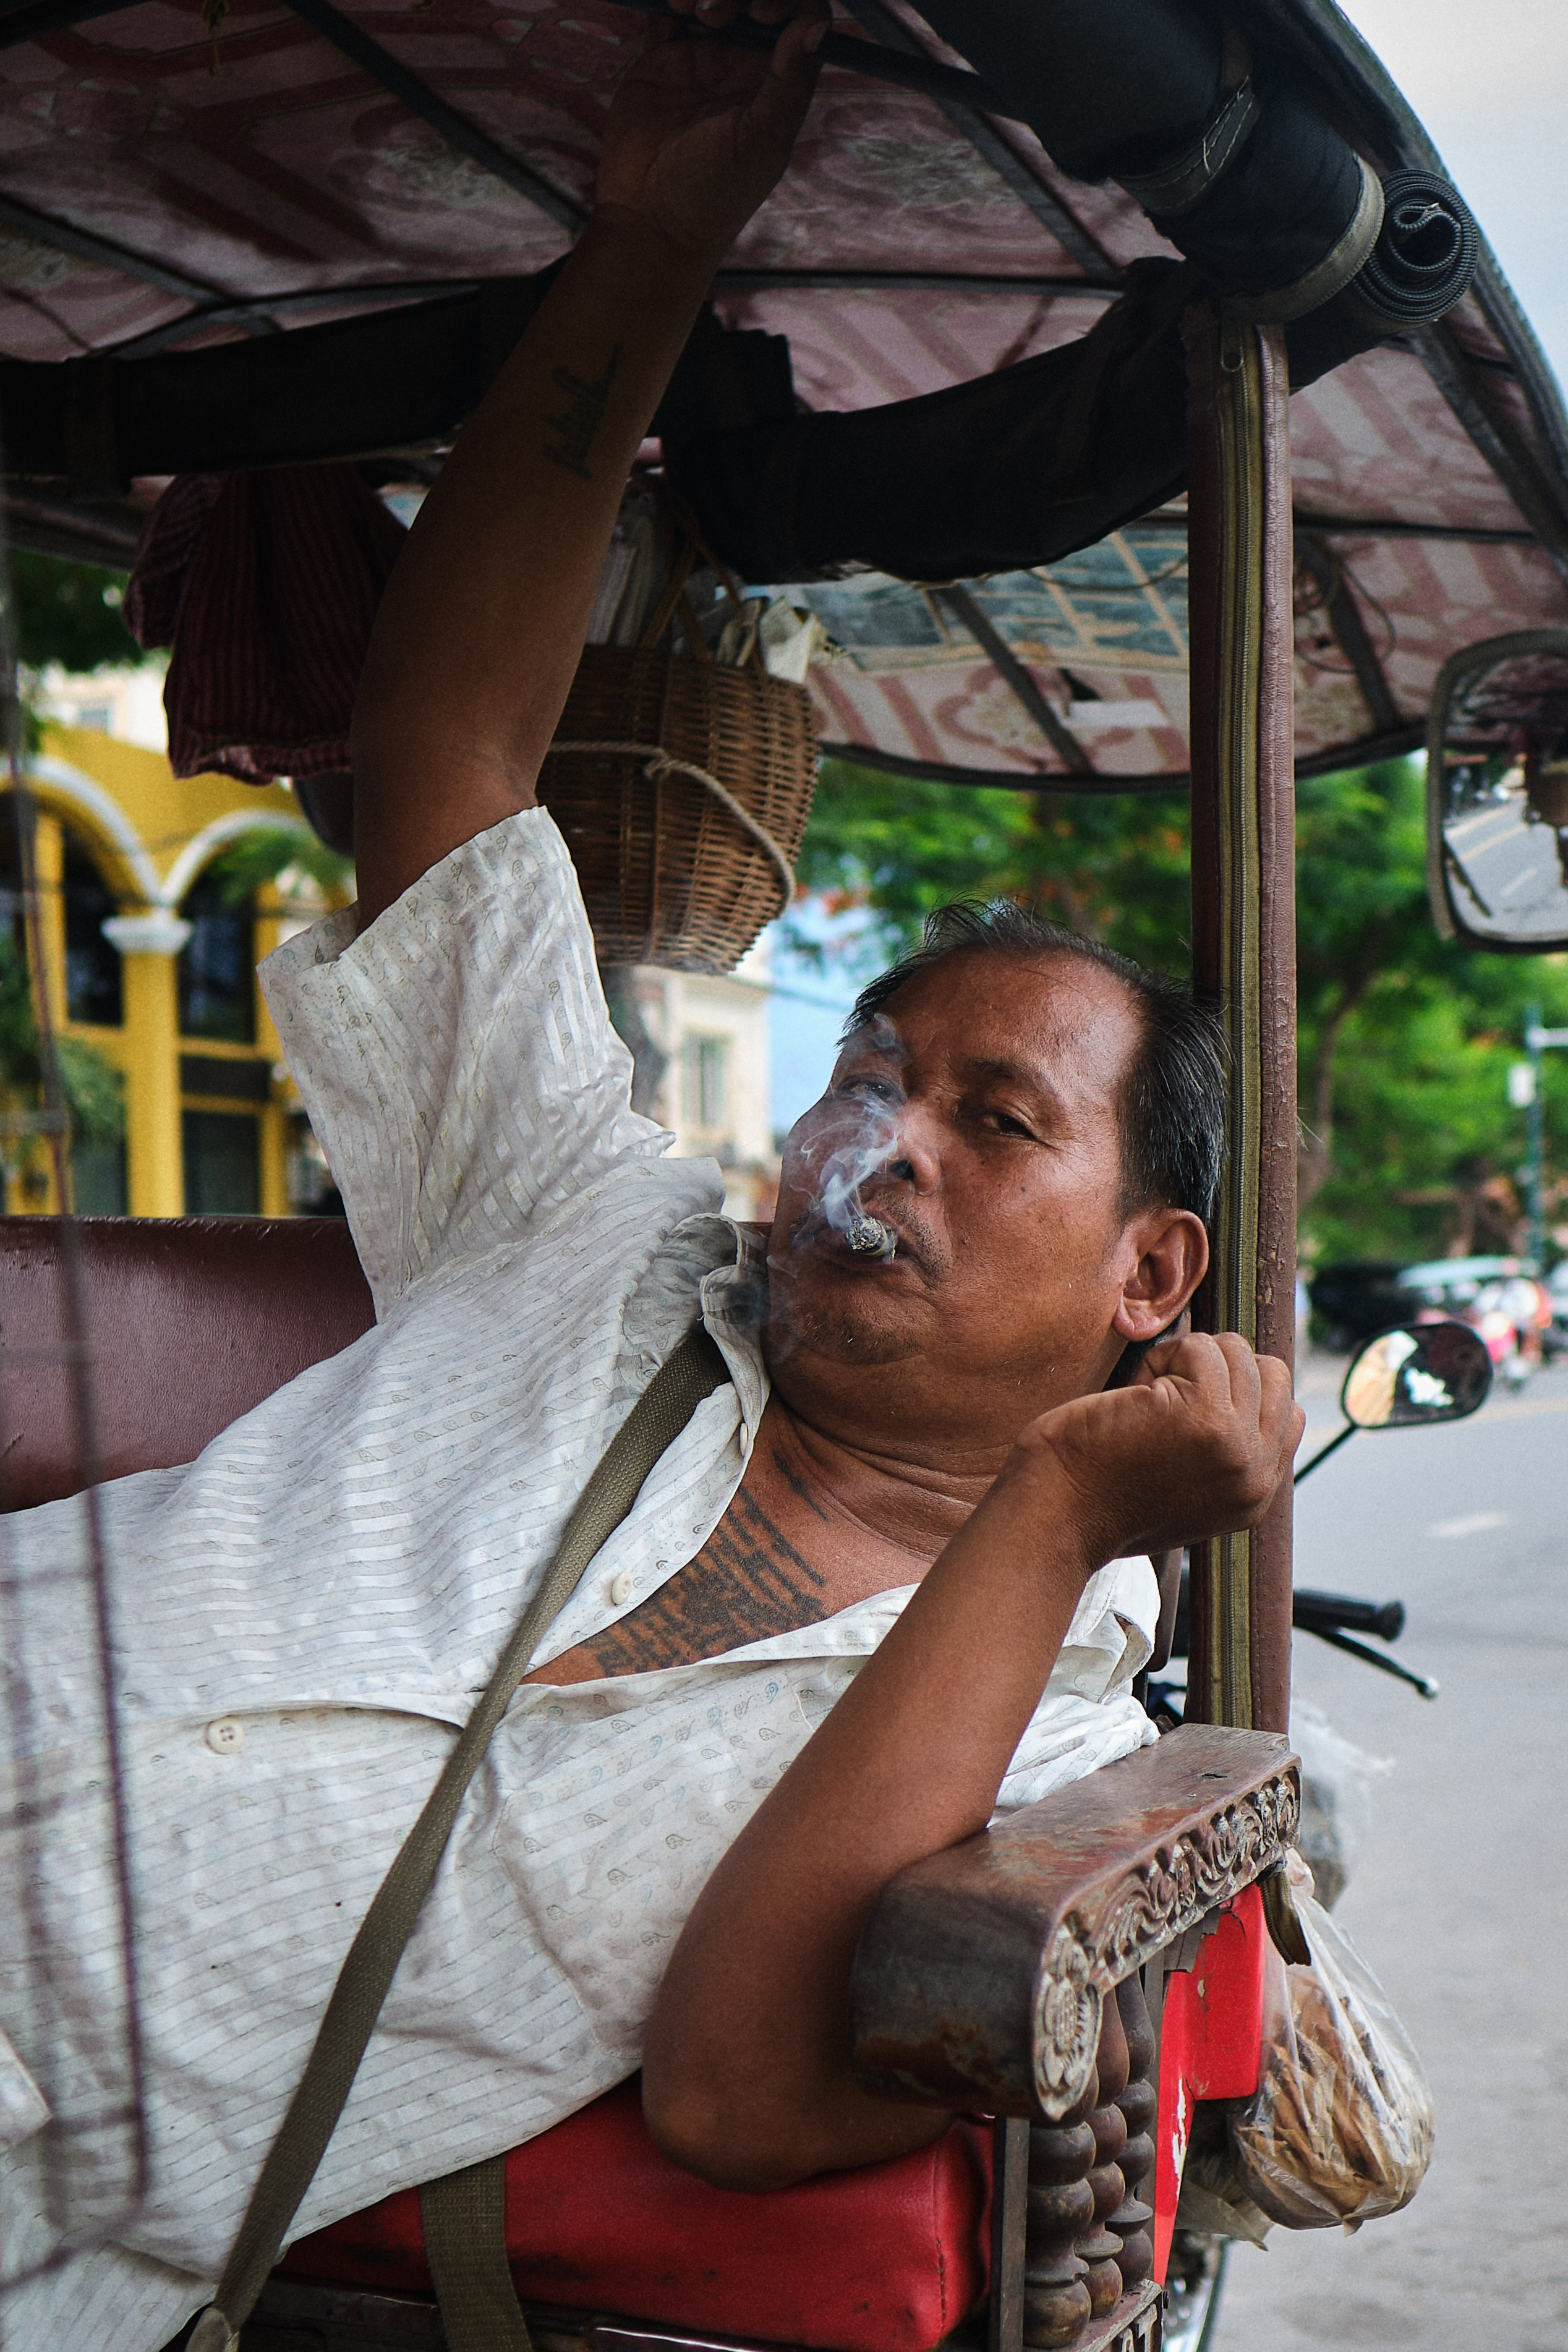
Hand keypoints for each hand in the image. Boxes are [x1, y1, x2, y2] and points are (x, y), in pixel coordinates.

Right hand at [594, 1, 825, 262]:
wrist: (650, 222)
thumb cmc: (713, 196)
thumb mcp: (761, 142)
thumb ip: (789, 83)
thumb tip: (816, 22)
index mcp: (778, 84)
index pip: (799, 18)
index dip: (788, 0)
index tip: (763, 13)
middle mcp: (744, 65)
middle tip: (719, 13)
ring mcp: (703, 58)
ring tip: (691, 10)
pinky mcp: (662, 58)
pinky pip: (669, 12)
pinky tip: (674, 5)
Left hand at [1011, 1332, 1304, 1564]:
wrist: (1053, 1518)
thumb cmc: (1096, 1496)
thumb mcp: (1183, 1491)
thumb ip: (1223, 1454)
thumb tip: (1242, 1385)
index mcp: (1254, 1497)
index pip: (1289, 1415)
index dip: (1240, 1391)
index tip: (1186, 1404)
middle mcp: (1255, 1475)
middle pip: (1272, 1375)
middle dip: (1218, 1368)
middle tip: (1164, 1398)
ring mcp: (1236, 1444)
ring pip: (1237, 1353)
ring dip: (1184, 1361)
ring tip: (1144, 1402)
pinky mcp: (1205, 1414)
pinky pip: (1198, 1347)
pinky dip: (1158, 1359)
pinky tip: (1130, 1396)